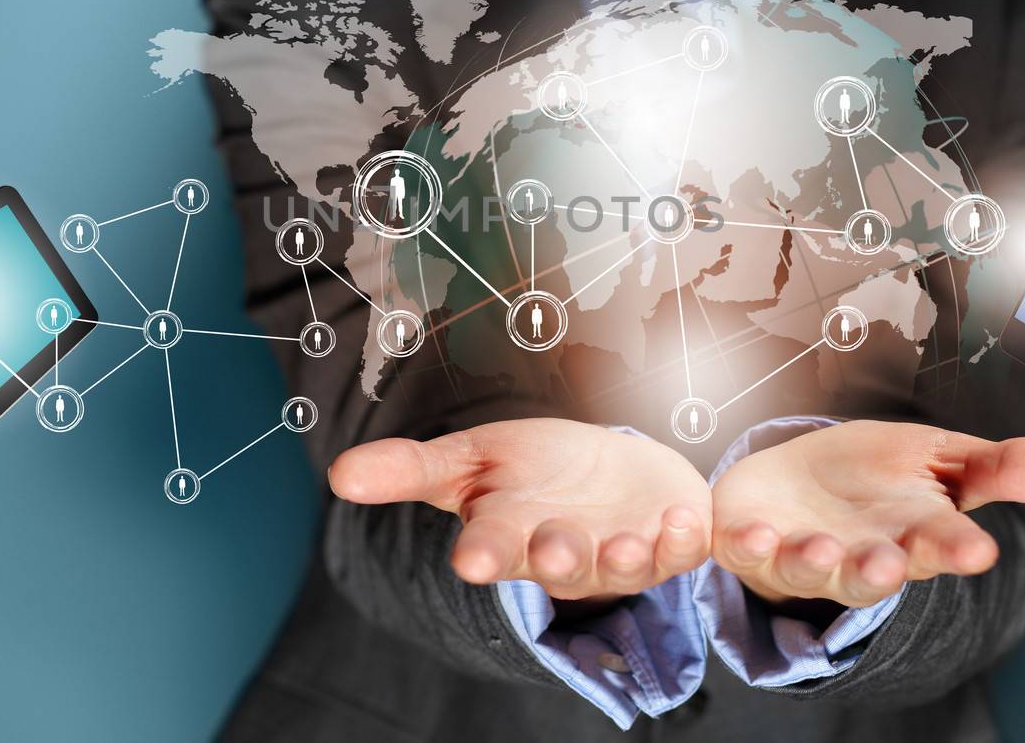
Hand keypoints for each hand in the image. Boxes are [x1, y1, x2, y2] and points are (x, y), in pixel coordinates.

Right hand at [329, 418, 711, 600]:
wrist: (608, 475)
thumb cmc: (532, 469)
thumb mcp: (469, 460)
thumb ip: (410, 470)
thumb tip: (338, 476)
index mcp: (511, 532)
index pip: (493, 546)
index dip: (484, 552)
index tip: (471, 557)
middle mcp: (565, 551)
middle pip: (558, 561)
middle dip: (555, 557)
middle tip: (549, 548)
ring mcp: (620, 552)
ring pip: (622, 565)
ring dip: (625, 558)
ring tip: (626, 542)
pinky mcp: (670, 542)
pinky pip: (682, 550)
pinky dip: (686, 539)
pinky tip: (686, 519)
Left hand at [711, 420, 1024, 607]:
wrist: (797, 481)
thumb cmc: (876, 475)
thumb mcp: (943, 460)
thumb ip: (1002, 468)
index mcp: (911, 534)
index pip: (941, 545)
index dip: (956, 547)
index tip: (977, 549)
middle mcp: (856, 552)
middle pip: (870, 572)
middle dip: (879, 568)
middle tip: (893, 559)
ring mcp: (800, 552)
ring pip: (808, 567)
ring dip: (816, 560)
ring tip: (824, 545)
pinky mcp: (748, 540)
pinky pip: (744, 549)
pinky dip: (748, 543)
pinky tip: (756, 530)